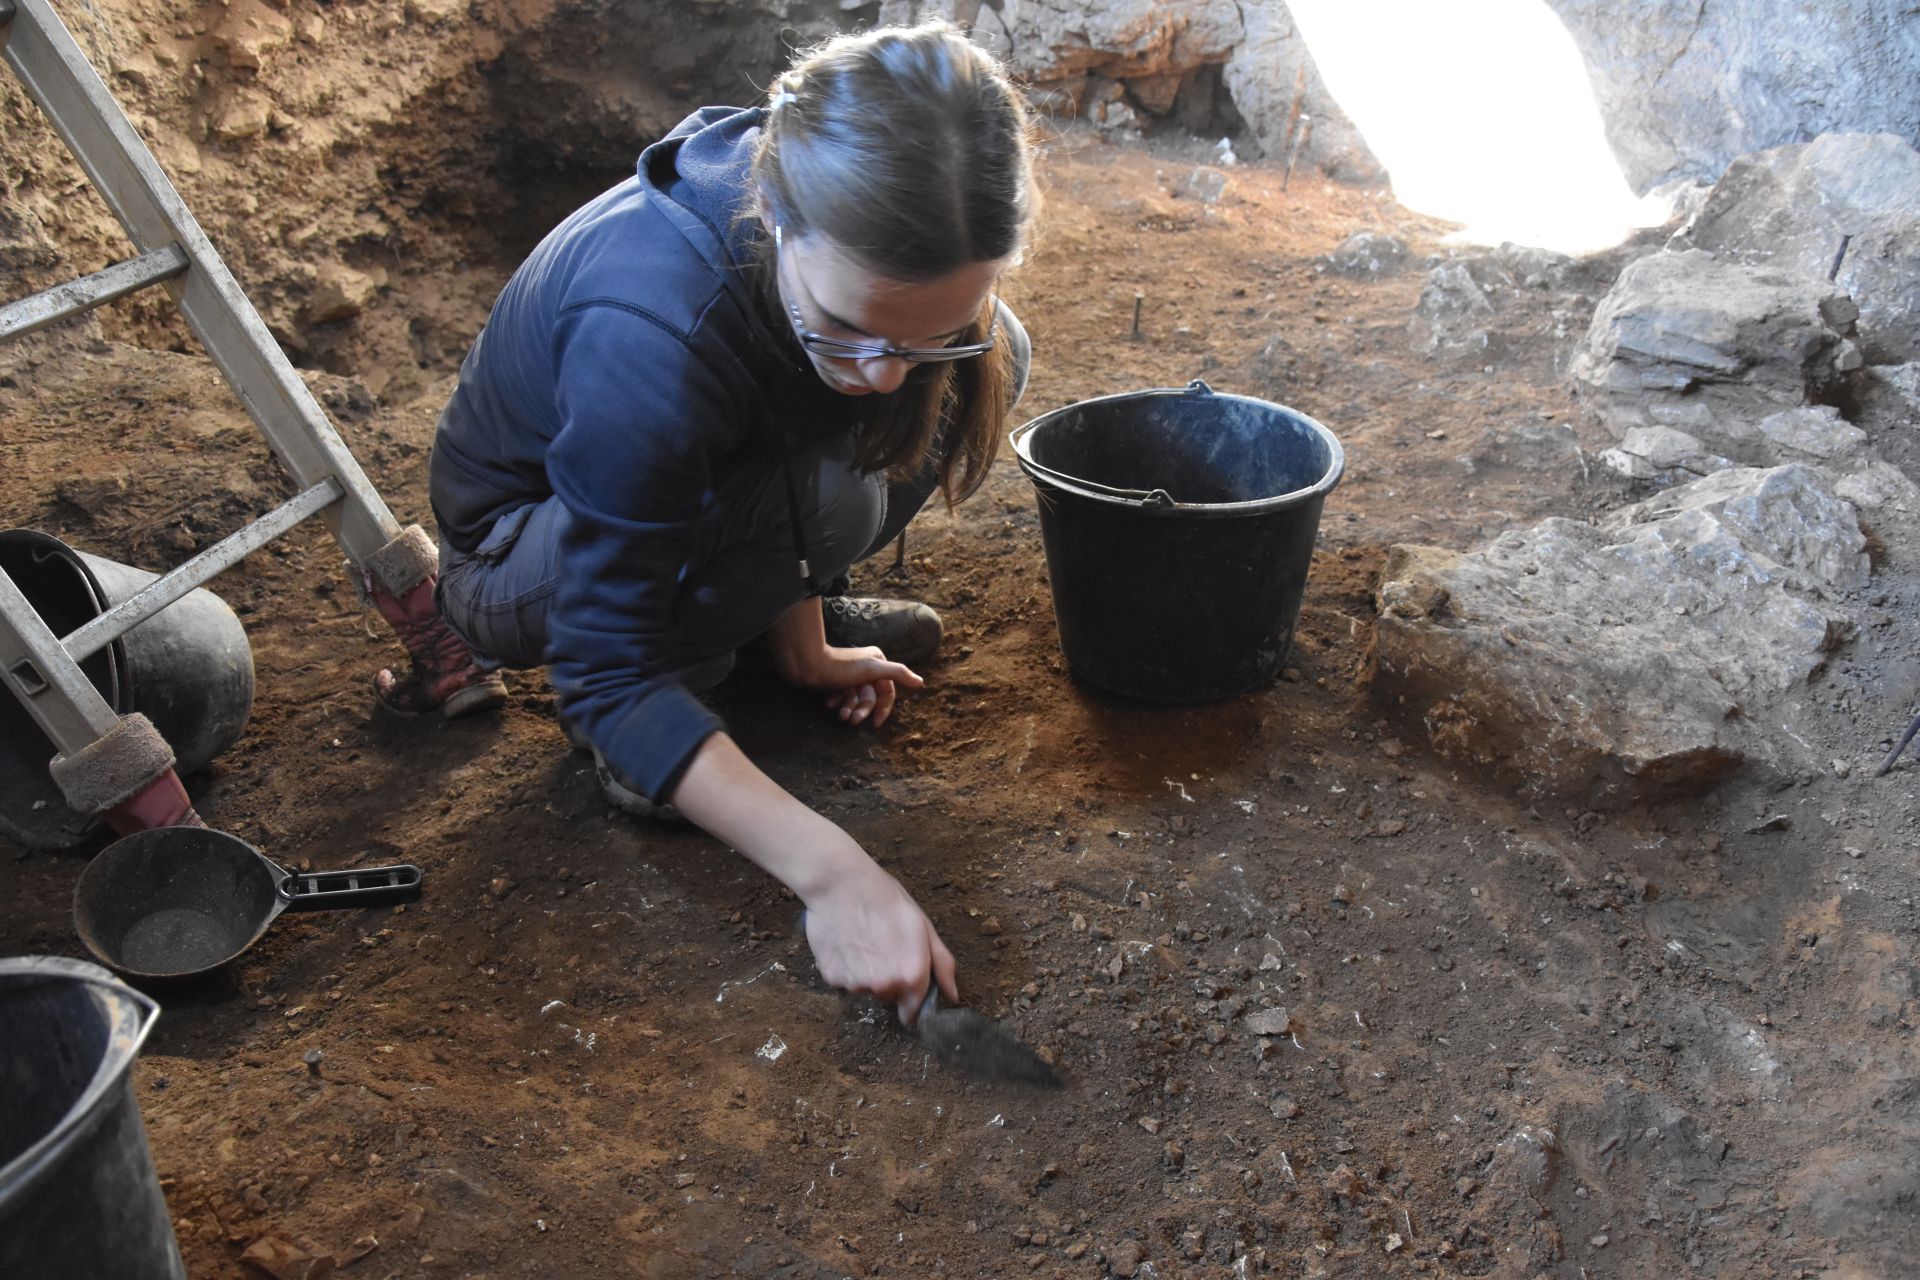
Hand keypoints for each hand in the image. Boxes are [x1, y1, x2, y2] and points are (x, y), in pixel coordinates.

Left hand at [801, 646, 923, 727]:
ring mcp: (849, 675)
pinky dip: (837, 703)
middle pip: (869, 697)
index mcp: (877, 662)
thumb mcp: (873, 669)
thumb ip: (898, 673)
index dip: (883, 709)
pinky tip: (829, 703)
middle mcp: (865, 667)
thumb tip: (920, 682)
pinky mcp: (834, 680)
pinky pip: (841, 697)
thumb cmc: (841, 666)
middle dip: (861, 710)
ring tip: (840, 715)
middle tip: (852, 721)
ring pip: (854, 699)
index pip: (887, 691)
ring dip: (848, 709)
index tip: (876, 724)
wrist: (807, 664)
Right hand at [803, 865, 957, 1024]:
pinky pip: (843, 980)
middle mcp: (884, 985)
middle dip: (889, 978)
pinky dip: (845, 967)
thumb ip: (941, 964)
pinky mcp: (831, 977)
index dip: (911, 1003)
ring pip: (865, 987)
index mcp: (911, 974)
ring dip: (866, 971)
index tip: (906, 990)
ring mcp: (855, 983)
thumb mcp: (923, 925)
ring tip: (863, 939)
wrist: (840, 883)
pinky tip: (847, 941)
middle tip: (884, 946)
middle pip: (888, 996)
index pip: (912, 1013)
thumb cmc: (884, 899)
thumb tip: (952, 995)